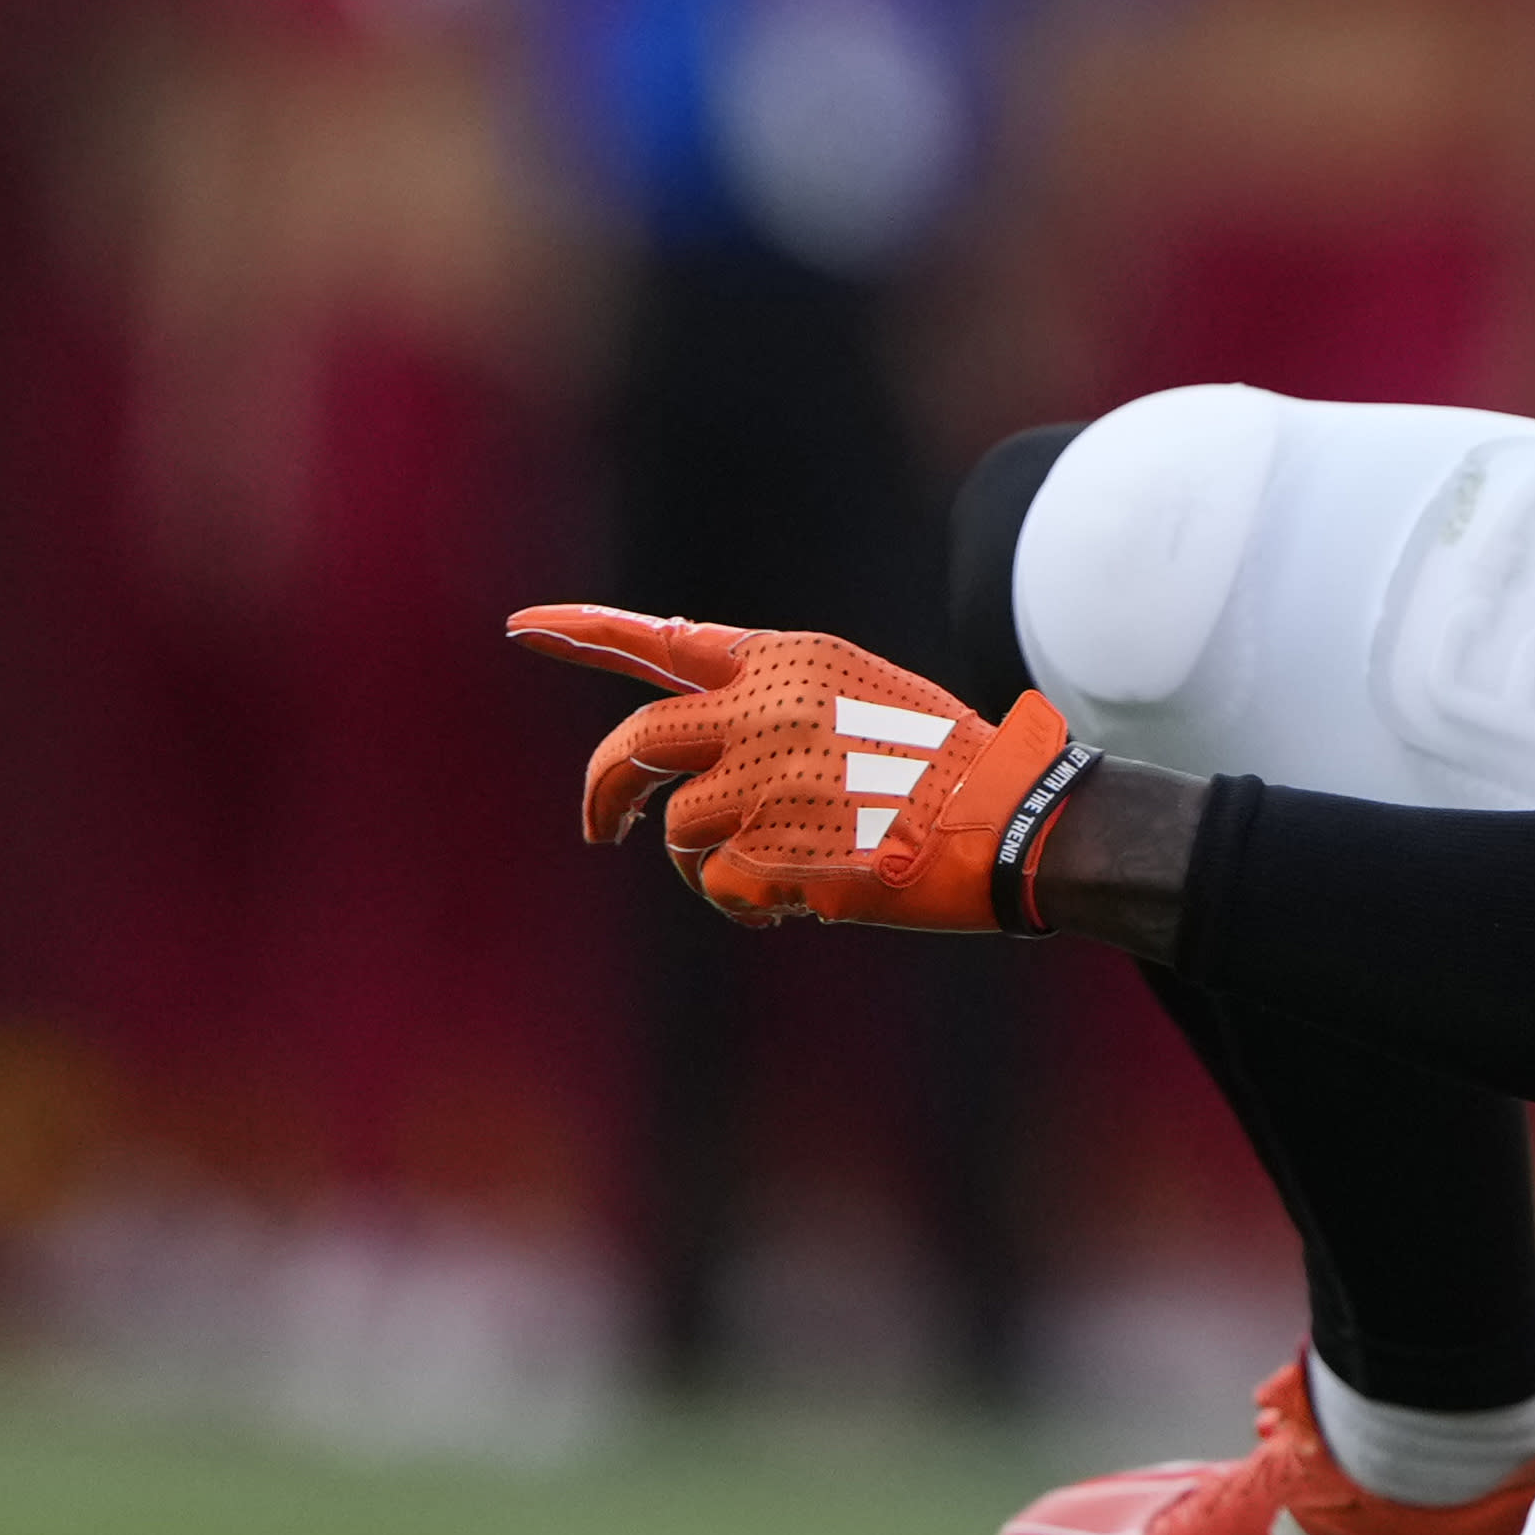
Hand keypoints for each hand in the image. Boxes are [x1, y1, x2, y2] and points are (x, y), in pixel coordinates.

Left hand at [514, 604, 1096, 934]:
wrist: (1013, 819)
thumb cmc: (947, 767)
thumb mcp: (861, 699)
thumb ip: (777, 707)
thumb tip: (698, 761)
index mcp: (787, 662)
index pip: (662, 641)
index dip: (582, 633)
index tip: (520, 628)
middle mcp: (763, 710)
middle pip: (635, 748)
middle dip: (603, 795)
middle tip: (600, 828)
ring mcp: (764, 780)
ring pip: (679, 833)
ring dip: (710, 868)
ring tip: (774, 878)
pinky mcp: (772, 849)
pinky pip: (718, 887)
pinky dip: (747, 906)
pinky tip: (798, 904)